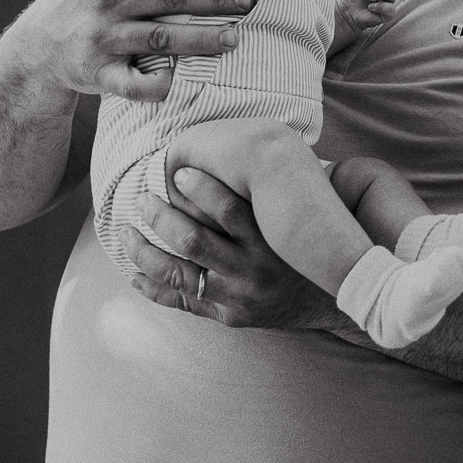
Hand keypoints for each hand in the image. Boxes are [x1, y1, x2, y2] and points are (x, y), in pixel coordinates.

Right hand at [16, 0, 254, 101]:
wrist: (35, 51)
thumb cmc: (78, 4)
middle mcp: (106, 2)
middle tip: (247, 1)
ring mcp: (102, 40)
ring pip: (161, 38)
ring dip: (202, 38)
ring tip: (234, 38)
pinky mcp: (99, 74)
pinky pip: (133, 85)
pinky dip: (158, 86)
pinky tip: (182, 83)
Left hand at [123, 168, 340, 329]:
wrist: (337, 300)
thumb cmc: (309, 246)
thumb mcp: (298, 215)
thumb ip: (269, 190)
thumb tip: (239, 144)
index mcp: (270, 238)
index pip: (227, 208)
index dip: (198, 186)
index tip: (176, 171)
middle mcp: (253, 268)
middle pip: (192, 240)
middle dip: (159, 216)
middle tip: (141, 199)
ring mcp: (239, 296)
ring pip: (178, 274)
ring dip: (143, 251)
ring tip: (125, 233)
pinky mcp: (231, 317)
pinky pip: (183, 302)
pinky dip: (153, 287)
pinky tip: (134, 274)